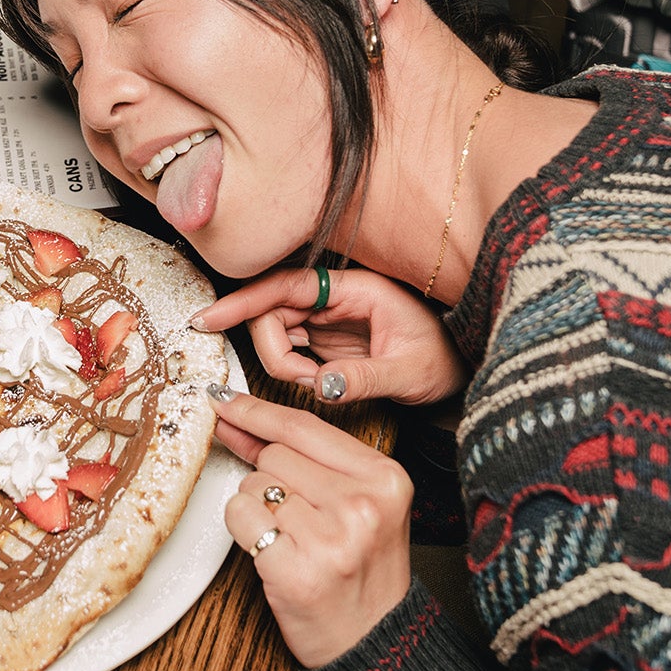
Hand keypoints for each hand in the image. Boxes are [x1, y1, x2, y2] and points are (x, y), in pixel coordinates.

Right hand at [193, 267, 466, 405]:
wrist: (462, 369)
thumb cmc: (445, 360)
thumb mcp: (410, 373)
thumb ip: (364, 378)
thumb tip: (319, 386)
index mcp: (356, 288)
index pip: (285, 285)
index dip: (243, 300)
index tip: (209, 319)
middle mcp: (337, 296)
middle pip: (272, 308)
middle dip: (271, 347)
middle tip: (301, 381)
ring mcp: (330, 316)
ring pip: (277, 328)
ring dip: (281, 361)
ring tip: (315, 384)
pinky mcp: (327, 337)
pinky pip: (290, 346)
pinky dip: (290, 367)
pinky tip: (313, 382)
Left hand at [212, 386, 412, 667]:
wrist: (373, 641)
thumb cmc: (362, 570)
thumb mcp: (358, 503)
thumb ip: (306, 458)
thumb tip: (238, 418)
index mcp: (385, 477)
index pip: (304, 426)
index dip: (256, 412)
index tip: (224, 400)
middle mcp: (362, 503)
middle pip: (273, 455)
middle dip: (270, 481)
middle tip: (298, 519)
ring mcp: (330, 537)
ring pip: (253, 485)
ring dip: (259, 509)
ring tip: (294, 541)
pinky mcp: (295, 569)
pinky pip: (240, 517)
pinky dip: (245, 533)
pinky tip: (276, 554)